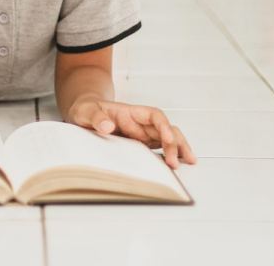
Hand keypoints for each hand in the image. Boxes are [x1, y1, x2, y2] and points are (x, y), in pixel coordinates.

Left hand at [67, 98, 195, 168]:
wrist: (84, 114)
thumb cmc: (86, 110)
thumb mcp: (85, 111)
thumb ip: (96, 117)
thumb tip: (107, 126)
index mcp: (131, 112)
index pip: (154, 116)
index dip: (163, 126)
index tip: (168, 137)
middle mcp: (140, 123)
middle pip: (165, 129)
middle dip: (174, 143)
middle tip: (176, 162)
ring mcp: (141, 134)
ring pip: (166, 138)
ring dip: (178, 148)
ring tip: (189, 161)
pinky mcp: (139, 144)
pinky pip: (158, 148)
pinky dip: (169, 154)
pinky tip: (177, 163)